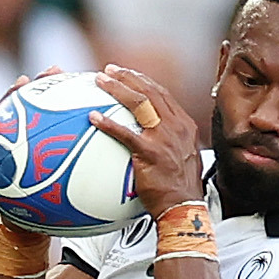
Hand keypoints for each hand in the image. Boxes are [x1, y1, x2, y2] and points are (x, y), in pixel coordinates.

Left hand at [89, 63, 207, 207]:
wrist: (184, 208)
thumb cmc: (179, 189)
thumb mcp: (182, 158)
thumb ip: (169, 143)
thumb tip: (151, 138)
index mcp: (184, 126)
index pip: (162, 94)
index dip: (143, 81)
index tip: (128, 74)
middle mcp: (176, 127)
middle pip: (150, 92)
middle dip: (128, 77)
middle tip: (110, 70)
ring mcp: (164, 138)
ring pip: (139, 103)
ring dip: (118, 88)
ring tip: (100, 81)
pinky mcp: (150, 153)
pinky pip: (125, 133)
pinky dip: (108, 122)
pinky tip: (94, 117)